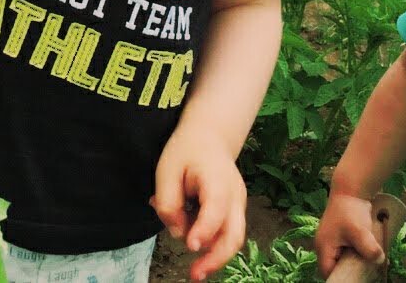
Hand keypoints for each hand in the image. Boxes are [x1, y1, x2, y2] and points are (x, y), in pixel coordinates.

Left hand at [152, 131, 247, 280]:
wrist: (210, 136)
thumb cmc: (187, 150)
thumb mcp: (167, 169)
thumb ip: (168, 202)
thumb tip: (176, 232)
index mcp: (218, 181)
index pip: (216, 211)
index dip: (204, 231)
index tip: (191, 246)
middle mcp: (235, 197)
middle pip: (234, 235)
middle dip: (216, 259)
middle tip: (195, 274)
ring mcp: (238, 206)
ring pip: (233, 239)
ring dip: (214, 256)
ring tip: (195, 269)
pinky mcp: (235, 212)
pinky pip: (225, 233)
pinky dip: (210, 241)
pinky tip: (189, 234)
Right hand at [314, 190, 384, 276]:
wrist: (351, 189)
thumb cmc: (350, 210)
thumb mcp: (360, 231)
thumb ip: (369, 249)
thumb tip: (379, 260)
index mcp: (324, 247)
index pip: (328, 272)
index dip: (341, 278)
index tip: (357, 278)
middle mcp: (324, 245)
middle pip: (335, 266)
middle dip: (350, 270)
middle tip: (366, 271)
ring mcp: (332, 240)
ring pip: (342, 259)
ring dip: (355, 261)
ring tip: (369, 262)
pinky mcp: (340, 235)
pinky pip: (346, 251)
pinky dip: (356, 254)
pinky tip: (368, 252)